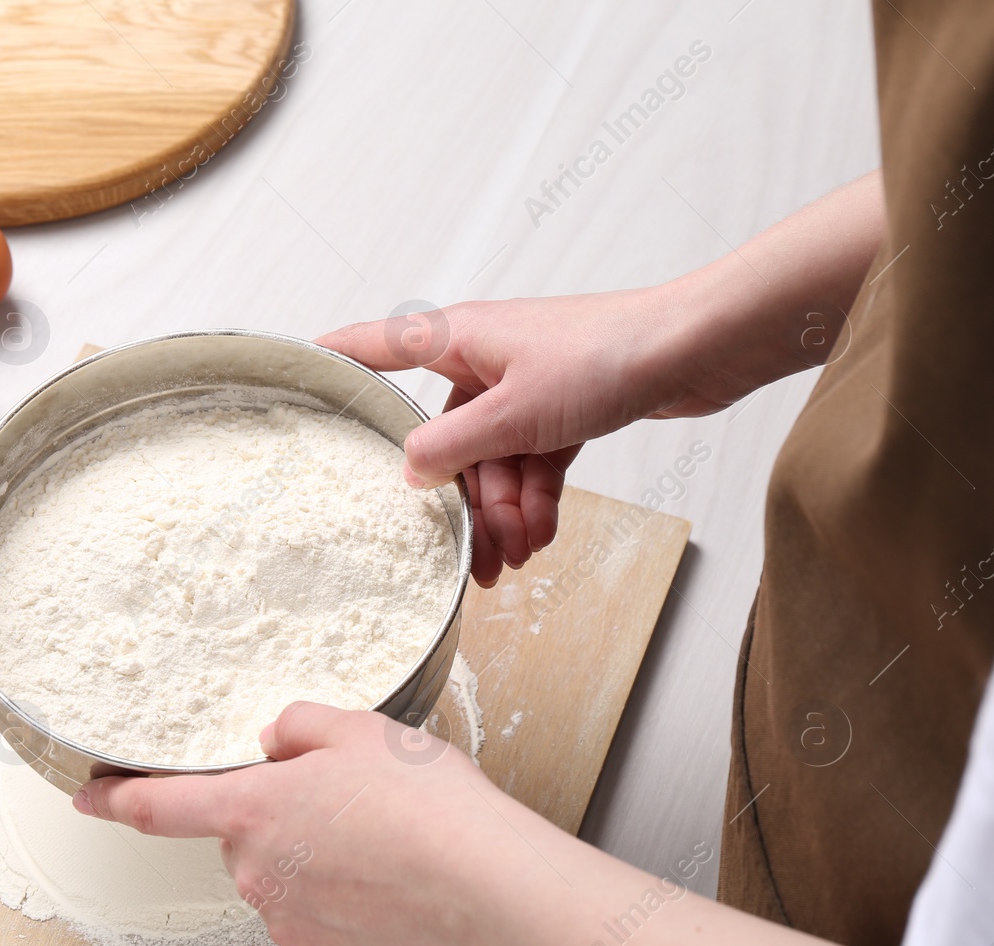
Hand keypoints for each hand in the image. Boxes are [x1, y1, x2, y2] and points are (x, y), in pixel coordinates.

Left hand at [73, 702, 498, 945]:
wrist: (486, 882)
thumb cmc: (424, 803)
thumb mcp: (358, 729)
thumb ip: (299, 726)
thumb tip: (277, 740)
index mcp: (252, 810)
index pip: (159, 806)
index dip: (115, 799)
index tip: (89, 797)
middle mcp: (257, 873)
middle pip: (247, 842)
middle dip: (281, 824)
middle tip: (345, 807)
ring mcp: (290, 924)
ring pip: (285, 884)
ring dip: (315, 866)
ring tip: (381, 848)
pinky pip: (322, 925)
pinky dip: (346, 907)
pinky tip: (390, 888)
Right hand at [317, 172, 884, 586]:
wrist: (698, 349)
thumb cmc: (609, 354)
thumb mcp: (516, 412)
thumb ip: (453, 445)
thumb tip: (408, 470)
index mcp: (458, 339)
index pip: (376, 346)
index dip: (332, 361)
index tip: (294, 378)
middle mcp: (486, 360)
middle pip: (446, 436)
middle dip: (459, 500)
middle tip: (465, 555)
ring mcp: (527, 387)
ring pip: (493, 461)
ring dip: (503, 513)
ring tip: (515, 557)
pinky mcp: (565, 409)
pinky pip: (532, 465)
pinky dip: (535, 502)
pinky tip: (541, 539)